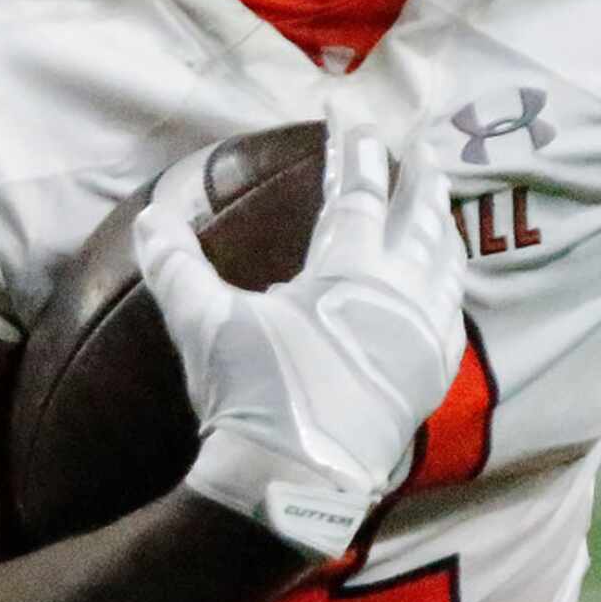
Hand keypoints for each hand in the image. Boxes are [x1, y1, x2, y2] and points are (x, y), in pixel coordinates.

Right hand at [133, 103, 466, 558]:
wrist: (293, 488)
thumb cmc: (250, 398)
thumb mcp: (204, 325)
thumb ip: (177, 265)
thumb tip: (151, 215)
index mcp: (349, 274)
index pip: (357, 191)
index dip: (352, 146)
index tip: (348, 112)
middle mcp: (398, 298)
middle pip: (421, 218)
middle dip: (419, 176)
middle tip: (423, 144)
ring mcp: (421, 339)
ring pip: (444, 263)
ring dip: (439, 226)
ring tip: (436, 205)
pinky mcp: (428, 377)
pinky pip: (450, 312)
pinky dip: (447, 281)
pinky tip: (441, 284)